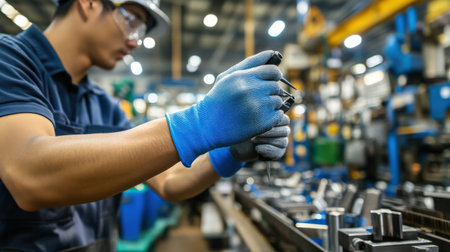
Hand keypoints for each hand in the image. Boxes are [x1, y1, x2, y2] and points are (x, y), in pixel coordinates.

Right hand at [166, 51, 283, 166]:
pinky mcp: (263, 123)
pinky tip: (260, 118)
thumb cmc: (219, 98)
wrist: (207, 126)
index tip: (271, 81)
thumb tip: (272, 52)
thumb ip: (250, 62)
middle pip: (276, 87)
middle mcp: (252, 91)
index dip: (274, 76)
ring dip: (271, 105)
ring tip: (256, 109)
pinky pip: (279, 116)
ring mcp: (258, 108)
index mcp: (243, 77)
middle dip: (270, 92)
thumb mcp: (228, 77)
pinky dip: (273, 117)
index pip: (273, 71)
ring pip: (278, 101)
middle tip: (258, 98)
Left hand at [208, 114, 289, 176]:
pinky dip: (268, 151)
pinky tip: (257, 148)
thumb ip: (258, 113)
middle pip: (285, 131)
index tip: (259, 123)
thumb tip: (266, 105)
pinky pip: (279, 152)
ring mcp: (282, 141)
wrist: (238, 145)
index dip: (274, 122)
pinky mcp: (278, 152)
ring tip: (254, 140)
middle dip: (269, 132)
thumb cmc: (243, 128)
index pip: (284, 119)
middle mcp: (282, 129)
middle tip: (255, 133)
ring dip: (267, 141)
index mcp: (277, 119)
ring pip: (283, 142)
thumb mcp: (248, 119)